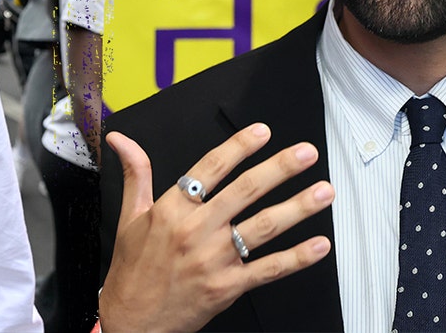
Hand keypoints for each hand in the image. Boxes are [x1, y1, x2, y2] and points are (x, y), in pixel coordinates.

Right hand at [100, 124, 334, 331]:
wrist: (132, 321)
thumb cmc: (132, 268)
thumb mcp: (128, 217)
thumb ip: (135, 174)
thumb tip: (120, 139)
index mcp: (172, 209)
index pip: (210, 168)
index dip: (238, 147)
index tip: (263, 132)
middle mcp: (196, 230)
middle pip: (245, 191)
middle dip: (280, 169)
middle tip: (307, 153)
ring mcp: (214, 260)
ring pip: (263, 227)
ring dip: (297, 208)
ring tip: (324, 192)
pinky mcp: (228, 287)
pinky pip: (268, 269)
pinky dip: (296, 258)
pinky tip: (319, 245)